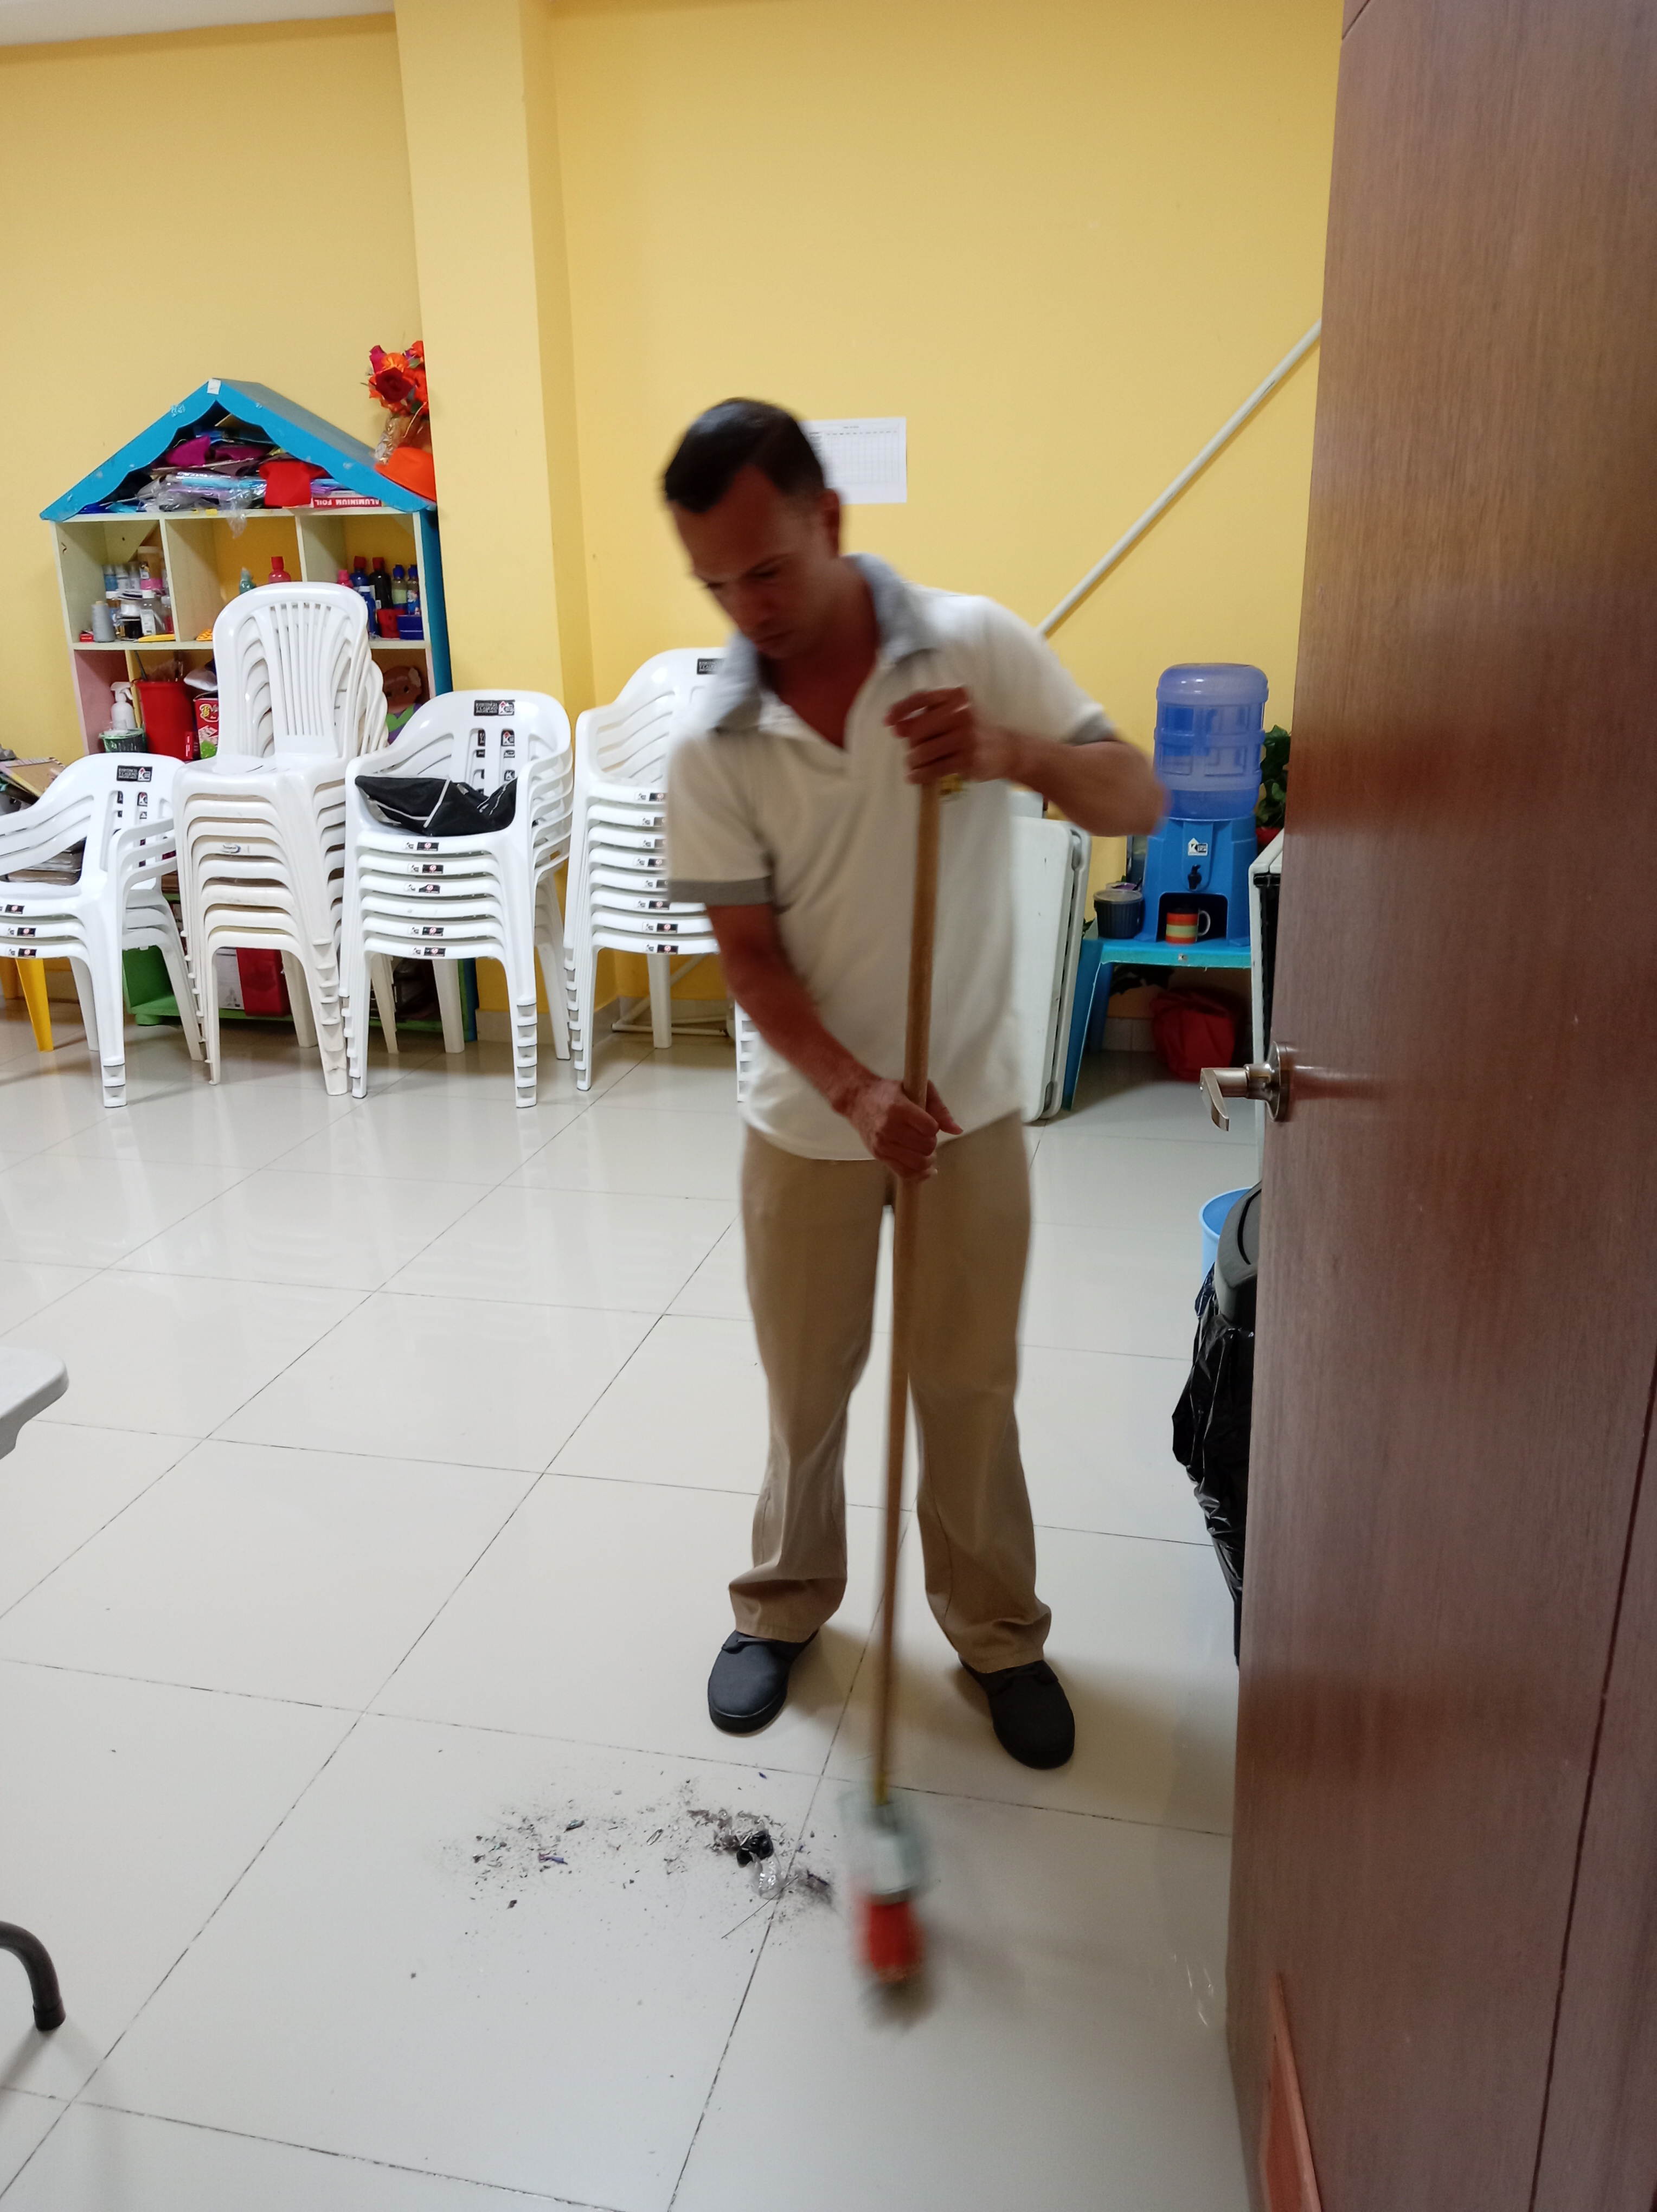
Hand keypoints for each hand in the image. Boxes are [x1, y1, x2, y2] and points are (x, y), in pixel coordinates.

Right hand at [840, 1073, 962, 1179]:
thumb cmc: (890, 1092)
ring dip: (928, 1160)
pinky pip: (904, 1173)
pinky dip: (919, 1175)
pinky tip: (926, 1170)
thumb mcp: (917, 1089)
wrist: (858, 1100)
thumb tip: (957, 1130)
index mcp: (899, 1108)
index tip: (929, 1124)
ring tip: (927, 1153)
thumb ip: (939, 1108)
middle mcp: (889, 1128)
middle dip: (932, 1143)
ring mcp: (883, 1144)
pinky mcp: (879, 1156)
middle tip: (927, 1137)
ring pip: (917, 1163)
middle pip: (925, 1147)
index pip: (929, 1128)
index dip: (934, 1127)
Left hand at [886, 688, 1017, 785]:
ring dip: (913, 761)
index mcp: (958, 696)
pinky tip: (915, 777)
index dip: (902, 709)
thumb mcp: (957, 714)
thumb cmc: (976, 730)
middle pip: (920, 728)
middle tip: (911, 752)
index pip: (923, 698)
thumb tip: (898, 727)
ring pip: (925, 751)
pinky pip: (935, 768)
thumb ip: (930, 716)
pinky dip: (920, 774)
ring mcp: (966, 736)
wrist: (1009, 749)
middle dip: (910, 743)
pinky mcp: (968, 759)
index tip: (888, 722)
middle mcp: (962, 712)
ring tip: (913, 765)